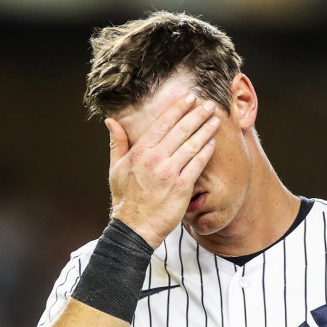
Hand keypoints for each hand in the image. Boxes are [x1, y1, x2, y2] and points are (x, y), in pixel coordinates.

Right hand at [106, 93, 220, 248]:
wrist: (135, 228)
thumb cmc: (125, 199)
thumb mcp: (115, 168)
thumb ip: (117, 142)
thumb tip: (111, 120)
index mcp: (140, 151)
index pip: (163, 123)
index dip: (178, 108)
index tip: (190, 98)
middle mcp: (155, 159)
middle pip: (181, 130)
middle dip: (197, 115)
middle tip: (209, 104)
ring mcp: (169, 173)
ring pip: (192, 145)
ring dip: (205, 130)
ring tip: (215, 119)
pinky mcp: (181, 187)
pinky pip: (197, 165)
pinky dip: (206, 152)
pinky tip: (212, 143)